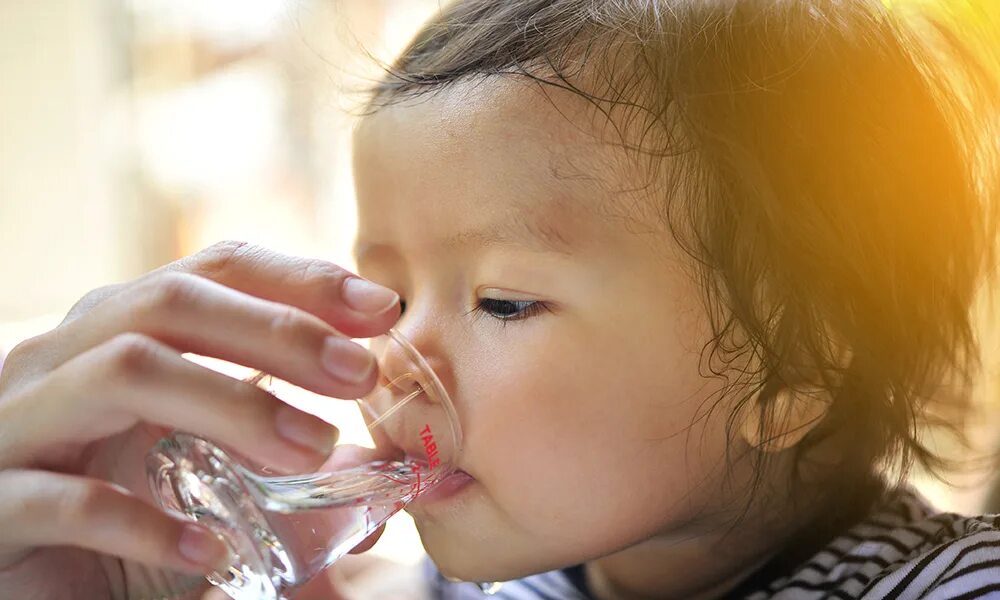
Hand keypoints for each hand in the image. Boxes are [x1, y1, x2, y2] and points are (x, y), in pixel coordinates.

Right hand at [0, 241, 398, 598]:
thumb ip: (299, 458)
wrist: (46, 586)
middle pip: (171, 301)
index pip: (216, 270)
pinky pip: (65, 498)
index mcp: (123, 330)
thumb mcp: (226, 472)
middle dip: (278, 330)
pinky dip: (143, 520)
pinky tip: (209, 548)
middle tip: (360, 374)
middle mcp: (65, 356)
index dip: (302, 280)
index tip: (384, 309)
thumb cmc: (136, 511)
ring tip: (311, 448)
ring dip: (231, 405)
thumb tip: (405, 470)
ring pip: (121, 370)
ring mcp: (20, 423)